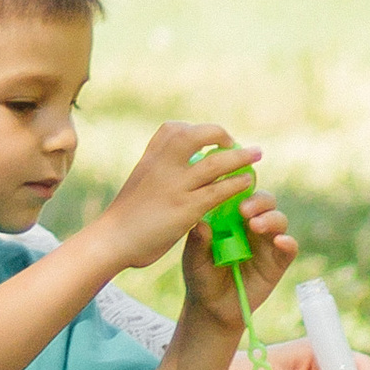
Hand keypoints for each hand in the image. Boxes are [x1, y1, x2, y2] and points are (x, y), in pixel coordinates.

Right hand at [88, 122, 261, 271]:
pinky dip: (235, 184)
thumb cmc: (126, 215)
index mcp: (149, 157)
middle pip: (195, 135)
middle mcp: (161, 165)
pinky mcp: (185, 209)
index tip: (210, 139)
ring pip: (214, 163)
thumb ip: (158, 171)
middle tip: (236, 144)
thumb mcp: (140, 181)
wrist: (112, 239)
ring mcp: (174, 186)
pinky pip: (217, 192)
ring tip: (256, 156)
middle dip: (219, 135)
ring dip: (239, 158)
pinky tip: (247, 184)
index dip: (196, 131)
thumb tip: (176, 166)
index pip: (174, 129)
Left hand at [180, 189, 295, 331]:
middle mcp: (250, 224)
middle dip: (258, 201)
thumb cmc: (201, 274)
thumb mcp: (193, 258)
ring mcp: (266, 242)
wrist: (213, 306)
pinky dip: (288, 242)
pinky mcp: (278, 262)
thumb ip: (197, 242)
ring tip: (255, 226)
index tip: (231, 188)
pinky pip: (289, 247)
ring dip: (270, 218)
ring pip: (278, 219)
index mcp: (229, 215)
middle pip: (264, 201)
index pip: (240, 192)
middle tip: (244, 210)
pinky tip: (280, 241)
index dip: (240, 186)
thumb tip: (201, 225)